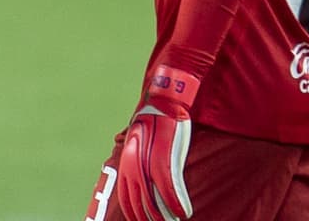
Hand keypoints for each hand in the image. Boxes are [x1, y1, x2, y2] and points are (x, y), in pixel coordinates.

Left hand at [116, 66, 200, 220]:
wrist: (165, 100)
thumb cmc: (156, 124)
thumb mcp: (139, 144)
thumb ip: (137, 163)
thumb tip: (141, 183)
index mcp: (124, 161)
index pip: (126, 198)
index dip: (134, 215)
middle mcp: (132, 163)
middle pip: (138, 203)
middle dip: (150, 220)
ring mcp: (148, 160)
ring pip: (153, 200)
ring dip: (165, 217)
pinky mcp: (165, 156)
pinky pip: (169, 187)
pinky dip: (176, 204)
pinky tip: (184, 213)